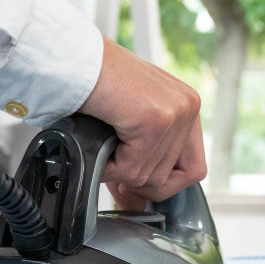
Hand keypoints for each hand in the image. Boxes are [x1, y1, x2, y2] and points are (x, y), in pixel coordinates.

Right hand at [78, 37, 206, 208]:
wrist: (72, 60)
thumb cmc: (90, 85)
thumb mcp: (127, 123)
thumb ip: (141, 155)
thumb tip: (137, 203)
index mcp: (185, 105)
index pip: (193, 167)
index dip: (163, 183)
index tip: (134, 182)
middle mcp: (188, 105)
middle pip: (176, 178)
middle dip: (139, 181)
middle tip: (114, 169)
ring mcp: (176, 112)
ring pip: (151, 177)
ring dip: (119, 171)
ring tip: (103, 144)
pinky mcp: (157, 119)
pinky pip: (133, 169)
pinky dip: (109, 166)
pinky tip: (99, 141)